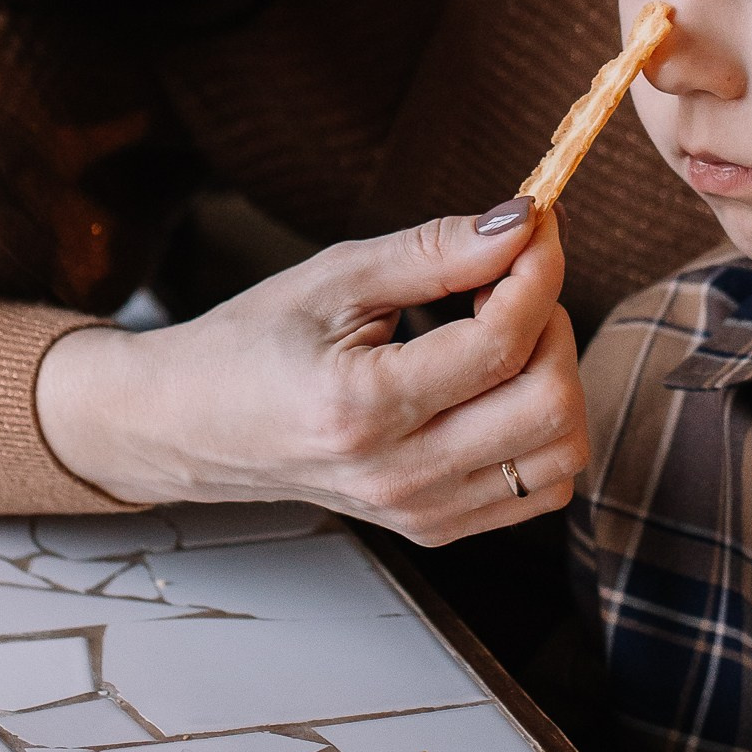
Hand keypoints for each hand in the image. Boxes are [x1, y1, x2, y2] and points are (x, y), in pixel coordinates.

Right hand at [33, 200, 581, 541]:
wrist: (190, 427)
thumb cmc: (252, 344)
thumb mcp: (335, 278)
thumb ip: (434, 251)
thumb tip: (521, 223)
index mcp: (364, 407)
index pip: (502, 343)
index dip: (538, 270)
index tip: (532, 226)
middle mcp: (399, 475)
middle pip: (551, 405)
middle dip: (552, 324)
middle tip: (510, 282)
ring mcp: (420, 513)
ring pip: (561, 454)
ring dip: (555, 378)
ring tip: (501, 334)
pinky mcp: (434, 528)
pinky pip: (539, 486)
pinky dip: (542, 429)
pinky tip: (496, 386)